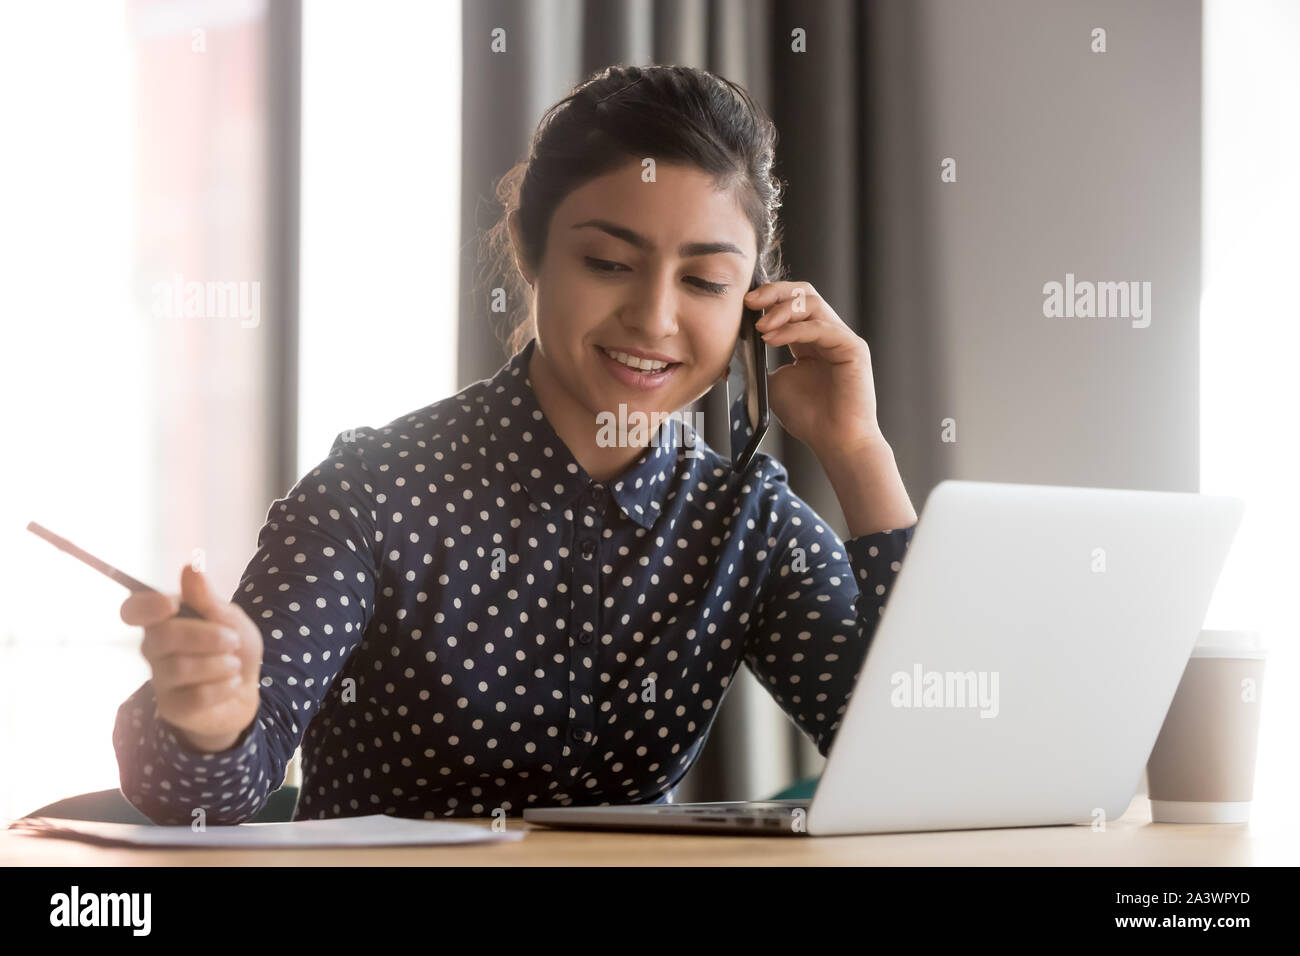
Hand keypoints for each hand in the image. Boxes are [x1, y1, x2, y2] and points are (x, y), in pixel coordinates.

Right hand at [120, 565, 262, 752]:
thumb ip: (208, 599)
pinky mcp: (172, 707)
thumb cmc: (233, 647)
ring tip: (234, 664)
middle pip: (163, 636)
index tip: (171, 605)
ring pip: (180, 667)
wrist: (246, 688)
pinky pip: (195, 696)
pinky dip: (224, 686)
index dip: (146, 606)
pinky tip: (232, 683)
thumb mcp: (230, 618)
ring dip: (219, 664)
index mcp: (164, 620)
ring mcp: (160, 679)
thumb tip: (191, 568)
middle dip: (206, 636)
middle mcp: (153, 648)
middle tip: (233, 640)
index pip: (133, 609)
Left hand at [744, 281, 883, 454]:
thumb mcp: (773, 383)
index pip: (792, 302)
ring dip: (781, 311)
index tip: (744, 303)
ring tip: (761, 328)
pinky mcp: (853, 348)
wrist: (834, 441)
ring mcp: (842, 338)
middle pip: (804, 293)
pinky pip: (821, 327)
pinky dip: (793, 330)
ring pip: (812, 304)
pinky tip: (772, 339)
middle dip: (774, 293)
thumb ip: (761, 360)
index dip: (769, 297)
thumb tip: (738, 343)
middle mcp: (828, 334)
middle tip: (749, 302)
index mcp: (810, 340)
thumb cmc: (809, 417)